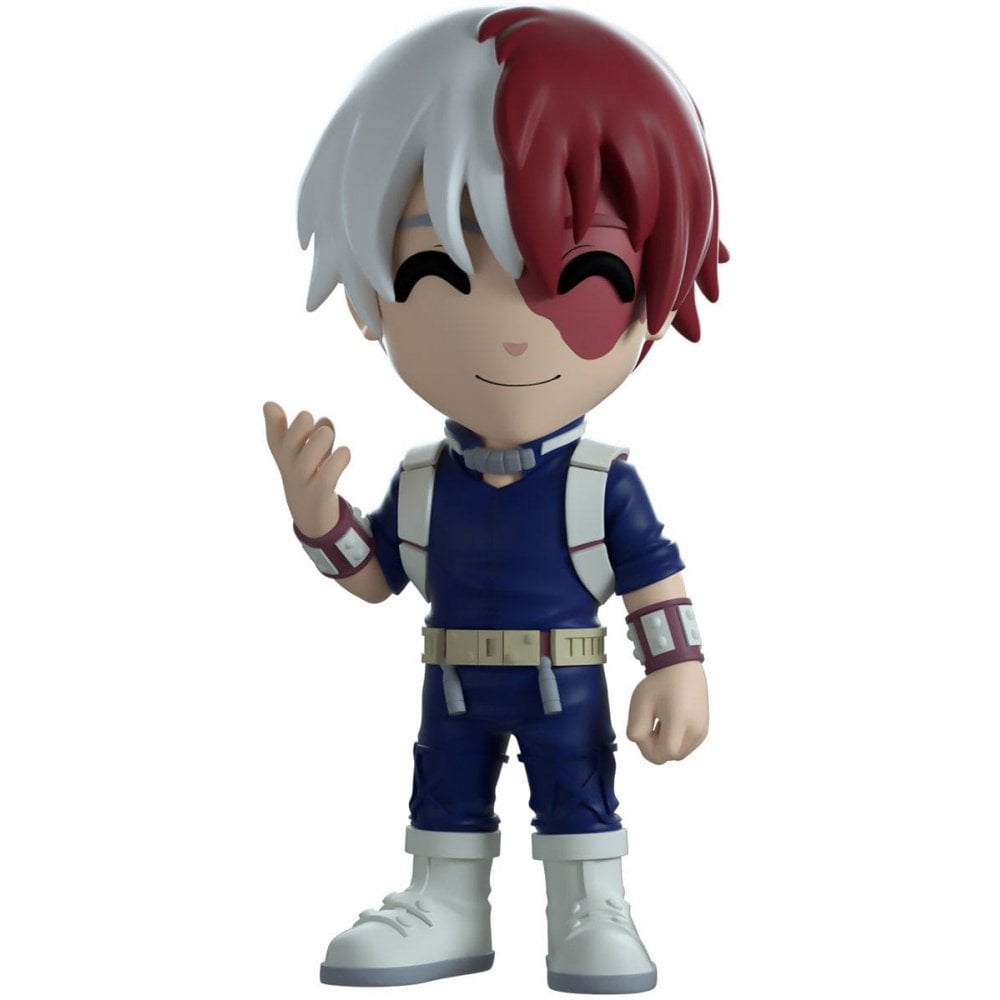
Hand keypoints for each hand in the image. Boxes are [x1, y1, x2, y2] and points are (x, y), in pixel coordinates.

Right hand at [263, 401, 350, 537]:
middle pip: (288, 446)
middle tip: (309, 417)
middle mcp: (290, 468)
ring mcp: (303, 483)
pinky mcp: (320, 495)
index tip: (271, 404)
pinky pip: (326, 478)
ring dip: (318, 441)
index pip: (273, 438)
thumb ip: (314, 433)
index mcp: (285, 456)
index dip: (272, 421)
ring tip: (327, 432)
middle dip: (299, 428)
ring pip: (307, 460)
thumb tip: (325, 419)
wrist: (312, 516)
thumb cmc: (310, 477)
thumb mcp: (307, 453)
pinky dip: (337, 461)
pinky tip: (344, 452)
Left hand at [626, 660, 708, 763]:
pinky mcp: (704, 728)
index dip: (646, 746)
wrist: (680, 664)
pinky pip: (686, 744)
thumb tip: (644, 745)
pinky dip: (675, 738)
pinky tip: (669, 719)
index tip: (644, 726)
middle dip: (656, 745)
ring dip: (666, 742)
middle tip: (651, 722)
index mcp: (681, 724)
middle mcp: (696, 731)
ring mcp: (702, 730)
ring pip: (679, 752)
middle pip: (670, 756)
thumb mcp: (639, 705)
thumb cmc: (659, 682)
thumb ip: (636, 731)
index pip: (661, 755)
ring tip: (660, 719)